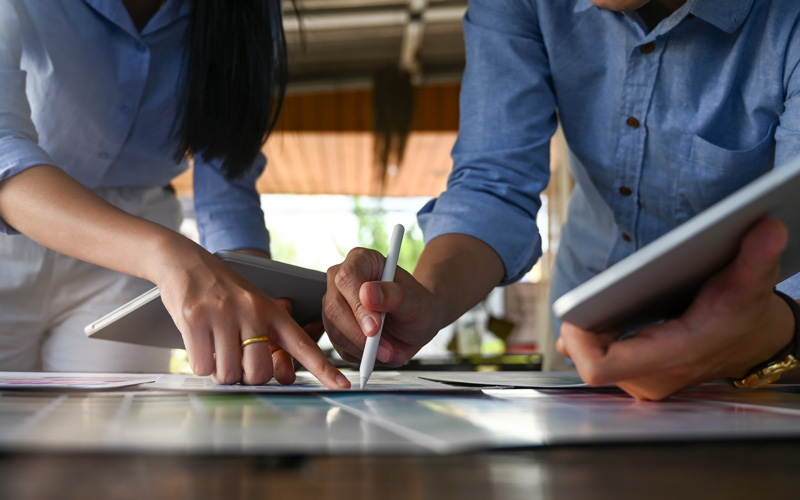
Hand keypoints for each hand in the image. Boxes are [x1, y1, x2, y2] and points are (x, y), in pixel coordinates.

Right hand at [155, 242, 348, 387]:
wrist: (185, 261)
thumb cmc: (222, 291)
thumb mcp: (254, 306)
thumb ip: (271, 339)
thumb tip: (286, 376)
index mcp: (272, 310)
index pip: (303, 345)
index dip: (323, 369)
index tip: (343, 386)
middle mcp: (252, 310)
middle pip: (258, 372)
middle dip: (245, 376)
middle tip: (235, 360)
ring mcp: (223, 313)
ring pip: (229, 373)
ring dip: (220, 371)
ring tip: (216, 347)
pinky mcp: (195, 318)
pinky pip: (202, 366)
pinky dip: (200, 363)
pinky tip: (199, 342)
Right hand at [323, 247, 445, 365]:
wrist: (417, 323)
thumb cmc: (418, 306)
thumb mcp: (416, 302)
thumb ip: (395, 295)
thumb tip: (368, 293)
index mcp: (361, 260)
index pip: (347, 278)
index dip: (358, 305)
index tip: (375, 327)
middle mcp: (341, 279)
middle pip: (334, 307)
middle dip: (359, 334)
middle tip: (385, 349)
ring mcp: (335, 303)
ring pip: (334, 330)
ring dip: (362, 347)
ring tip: (388, 350)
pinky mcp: (334, 327)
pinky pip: (338, 346)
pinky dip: (359, 355)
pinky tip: (377, 350)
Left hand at [556, 219, 793, 399]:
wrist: (751, 343)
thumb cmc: (744, 314)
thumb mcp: (751, 283)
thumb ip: (756, 257)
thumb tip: (769, 228)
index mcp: (671, 357)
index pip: (598, 367)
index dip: (578, 339)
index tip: (576, 310)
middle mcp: (651, 378)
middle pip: (586, 358)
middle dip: (581, 324)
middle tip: (589, 296)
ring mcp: (641, 381)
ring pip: (588, 358)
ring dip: (587, 328)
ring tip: (595, 301)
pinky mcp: (635, 376)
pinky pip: (596, 357)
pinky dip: (594, 334)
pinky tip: (600, 312)